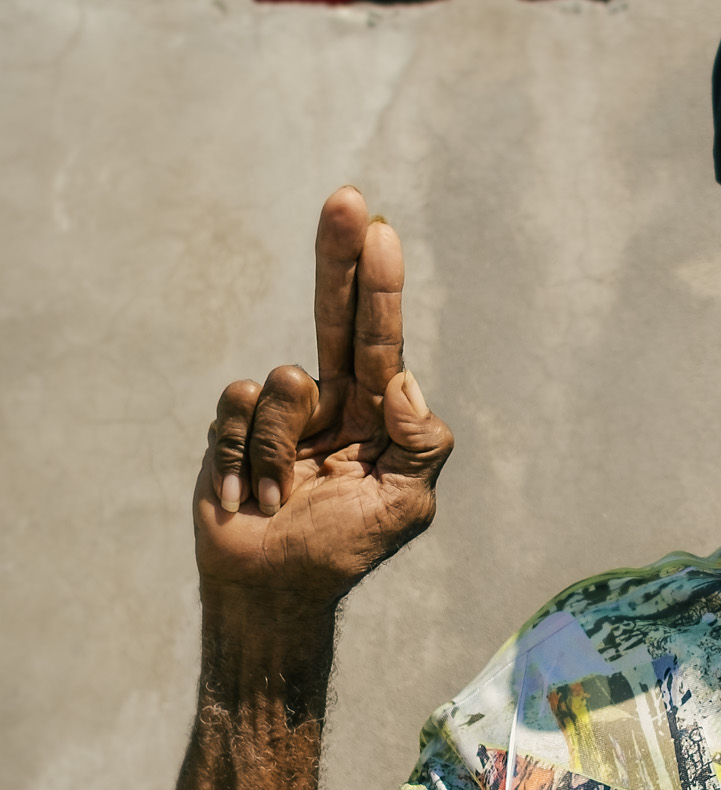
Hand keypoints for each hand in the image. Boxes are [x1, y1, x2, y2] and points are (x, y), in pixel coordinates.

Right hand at [193, 187, 453, 603]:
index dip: (377, 283)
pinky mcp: (230, 426)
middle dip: (339, 256)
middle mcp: (329, 398)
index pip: (379, 336)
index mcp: (375, 409)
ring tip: (288, 492)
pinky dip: (247, 455)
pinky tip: (252, 493)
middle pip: (332, 315)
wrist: (274, 591)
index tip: (379, 228)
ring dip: (284, 447)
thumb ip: (422, 442)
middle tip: (346, 197)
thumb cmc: (346, 548)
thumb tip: (406, 380)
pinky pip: (237, 409)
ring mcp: (277, 409)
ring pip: (281, 386)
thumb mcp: (409, 503)